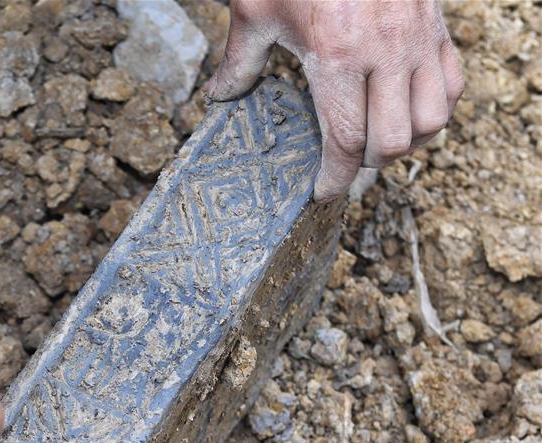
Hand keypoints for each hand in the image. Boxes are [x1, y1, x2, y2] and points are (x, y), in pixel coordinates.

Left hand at [204, 0, 464, 199]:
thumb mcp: (256, 10)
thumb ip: (240, 61)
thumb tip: (221, 98)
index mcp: (338, 54)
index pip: (347, 141)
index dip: (336, 178)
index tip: (323, 193)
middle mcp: (385, 51)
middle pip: (391, 142)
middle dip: (365, 165)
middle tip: (343, 165)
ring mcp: (418, 39)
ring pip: (430, 122)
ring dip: (404, 143)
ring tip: (376, 142)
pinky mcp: (437, 28)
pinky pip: (451, 87)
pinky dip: (433, 111)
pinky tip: (406, 113)